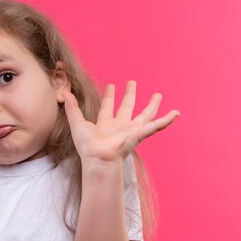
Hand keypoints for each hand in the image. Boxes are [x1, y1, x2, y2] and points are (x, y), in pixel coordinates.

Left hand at [62, 80, 179, 163]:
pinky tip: (176, 113)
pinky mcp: (141, 132)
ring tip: (158, 95)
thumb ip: (72, 107)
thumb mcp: (77, 122)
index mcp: (105, 125)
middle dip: (129, 95)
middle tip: (132, 83)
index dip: (109, 96)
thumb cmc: (87, 146)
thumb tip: (64, 93)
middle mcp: (120, 127)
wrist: (99, 157)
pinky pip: (157, 125)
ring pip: (145, 114)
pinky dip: (167, 120)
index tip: (111, 86)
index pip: (107, 107)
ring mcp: (132, 130)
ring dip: (152, 105)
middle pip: (127, 107)